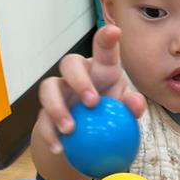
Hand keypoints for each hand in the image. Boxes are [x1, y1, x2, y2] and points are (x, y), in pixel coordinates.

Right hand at [36, 25, 145, 154]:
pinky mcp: (46, 112)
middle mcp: (77, 76)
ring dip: (57, 107)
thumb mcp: (126, 114)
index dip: (107, 38)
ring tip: (70, 129)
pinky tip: (59, 148)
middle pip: (70, 63)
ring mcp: (59, 92)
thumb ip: (132, 107)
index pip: (103, 50)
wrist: (88, 141)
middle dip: (79, 79)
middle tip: (92, 102)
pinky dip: (50, 134)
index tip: (114, 32)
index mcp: (101, 70)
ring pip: (48, 87)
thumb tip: (135, 104)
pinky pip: (43, 119)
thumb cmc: (111, 117)